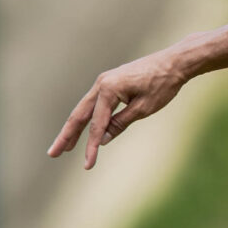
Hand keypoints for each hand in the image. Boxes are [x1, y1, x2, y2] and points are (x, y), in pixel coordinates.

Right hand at [48, 47, 191, 168]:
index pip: (97, 125)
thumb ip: (120, 123)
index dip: (91, 147)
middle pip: (79, 114)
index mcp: (108, 89)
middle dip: (66, 136)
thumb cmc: (162, 84)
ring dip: (73, 128)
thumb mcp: (143, 108)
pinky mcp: (110, 82)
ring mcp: (104, 81)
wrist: (174, 62)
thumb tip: (103, 139)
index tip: (88, 165)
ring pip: (84, 109)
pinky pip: (94, 104)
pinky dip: (87, 118)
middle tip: (53, 153)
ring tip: (63, 147)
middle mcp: (101, 83)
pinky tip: (83, 130)